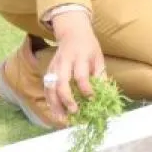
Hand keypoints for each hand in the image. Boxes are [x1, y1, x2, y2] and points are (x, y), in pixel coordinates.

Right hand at [45, 10, 104, 125]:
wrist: (73, 32)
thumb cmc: (89, 47)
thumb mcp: (99, 57)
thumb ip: (100, 76)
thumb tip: (104, 96)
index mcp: (80, 57)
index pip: (80, 75)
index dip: (86, 89)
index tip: (91, 99)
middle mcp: (64, 61)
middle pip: (61, 82)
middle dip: (66, 99)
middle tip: (74, 112)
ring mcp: (54, 66)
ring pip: (50, 86)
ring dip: (55, 104)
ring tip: (61, 119)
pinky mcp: (48, 70)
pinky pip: (46, 88)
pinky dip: (49, 101)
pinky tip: (55, 112)